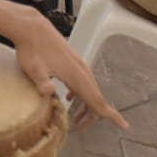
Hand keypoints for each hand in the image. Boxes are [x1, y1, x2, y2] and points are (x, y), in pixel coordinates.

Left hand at [6, 9, 126, 130]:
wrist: (33, 28)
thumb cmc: (33, 48)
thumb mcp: (33, 68)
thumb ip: (42, 82)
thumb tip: (49, 92)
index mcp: (77, 75)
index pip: (97, 100)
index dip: (111, 115)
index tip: (124, 125)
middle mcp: (82, 70)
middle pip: (95, 98)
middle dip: (92, 115)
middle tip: (80, 128)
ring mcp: (78, 65)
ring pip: (88, 90)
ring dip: (85, 105)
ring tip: (75, 119)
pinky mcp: (72, 62)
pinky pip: (82, 82)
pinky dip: (80, 94)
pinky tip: (68, 99)